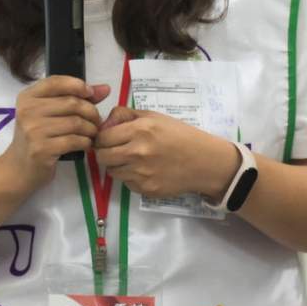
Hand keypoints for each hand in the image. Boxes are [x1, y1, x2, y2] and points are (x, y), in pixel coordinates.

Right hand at [0, 76, 109, 194]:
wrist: (20, 168)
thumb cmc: (38, 137)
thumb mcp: (50, 113)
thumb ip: (75, 97)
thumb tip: (105, 88)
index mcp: (27, 97)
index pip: (56, 82)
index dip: (77, 85)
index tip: (90, 94)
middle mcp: (27, 111)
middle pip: (71, 103)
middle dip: (91, 111)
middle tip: (96, 120)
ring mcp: (33, 131)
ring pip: (75, 123)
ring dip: (90, 129)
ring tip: (92, 133)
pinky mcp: (41, 149)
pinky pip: (74, 141)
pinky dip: (85, 142)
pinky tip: (85, 144)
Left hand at [92, 107, 242, 201]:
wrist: (204, 162)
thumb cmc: (180, 135)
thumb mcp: (155, 117)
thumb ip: (126, 116)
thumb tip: (105, 123)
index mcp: (140, 130)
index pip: (102, 137)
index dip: (102, 137)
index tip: (108, 138)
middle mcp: (137, 152)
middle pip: (102, 156)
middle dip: (105, 152)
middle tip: (115, 150)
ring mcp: (141, 173)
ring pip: (112, 171)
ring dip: (117, 165)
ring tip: (132, 160)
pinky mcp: (145, 189)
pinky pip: (126, 183)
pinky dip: (130, 177)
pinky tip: (144, 170)